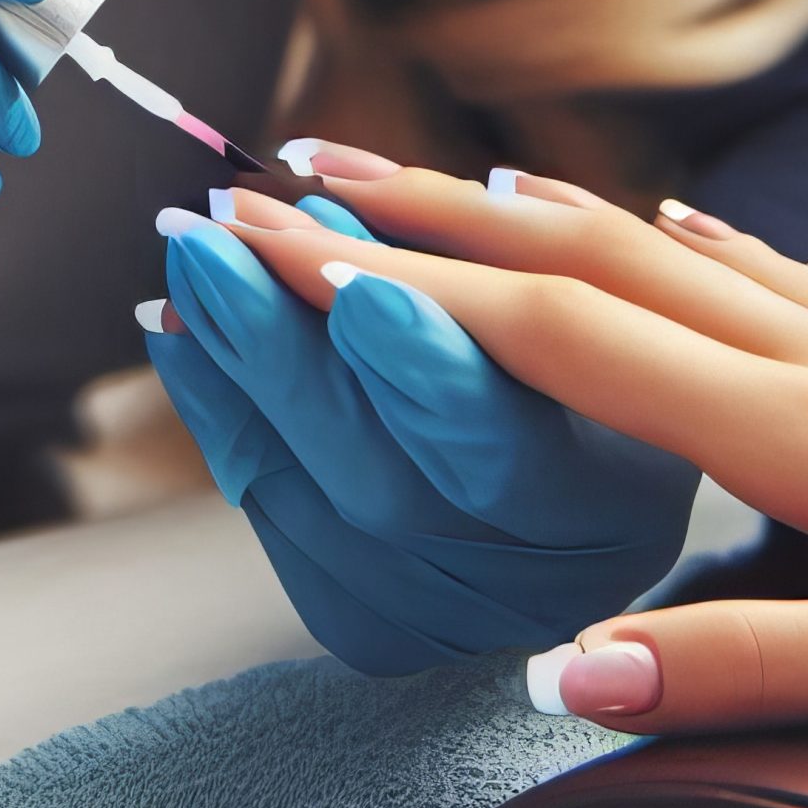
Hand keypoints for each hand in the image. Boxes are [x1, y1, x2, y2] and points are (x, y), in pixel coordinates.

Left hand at [141, 167, 696, 673]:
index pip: (507, 439)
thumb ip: (454, 238)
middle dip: (284, 347)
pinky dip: (228, 420)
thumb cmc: (571, 341)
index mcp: (618, 499)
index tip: (348, 270)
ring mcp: (455, 621)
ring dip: (236, 373)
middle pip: (386, 483)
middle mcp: (542, 585)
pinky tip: (188, 338)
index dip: (422, 361)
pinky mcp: (378, 630)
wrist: (581, 477)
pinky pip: (281, 522)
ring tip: (190, 264)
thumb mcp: (557, 279)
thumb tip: (315, 178)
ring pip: (316, 504)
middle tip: (212, 235)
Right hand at [203, 161, 807, 732]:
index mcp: (790, 422)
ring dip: (541, 212)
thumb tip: (563, 670)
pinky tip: (699, 225)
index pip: (549, 331)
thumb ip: (754, 665)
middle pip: (582, 259)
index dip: (402, 285)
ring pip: (669, 250)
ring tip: (454, 182)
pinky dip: (702, 241)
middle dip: (430, 215)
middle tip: (306, 172)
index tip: (278, 240)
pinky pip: (782, 273)